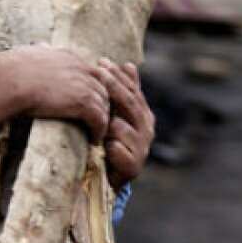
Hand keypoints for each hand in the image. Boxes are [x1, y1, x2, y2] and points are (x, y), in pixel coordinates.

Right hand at [0, 45, 109, 140]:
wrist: (9, 80)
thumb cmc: (10, 70)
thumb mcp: (30, 53)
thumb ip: (40, 51)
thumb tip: (37, 47)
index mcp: (68, 57)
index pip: (91, 72)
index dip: (93, 87)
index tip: (89, 100)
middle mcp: (80, 68)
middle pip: (104, 87)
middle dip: (103, 104)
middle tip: (98, 120)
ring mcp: (85, 85)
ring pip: (105, 105)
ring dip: (103, 120)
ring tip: (97, 133)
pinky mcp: (83, 103)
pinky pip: (100, 119)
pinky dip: (99, 131)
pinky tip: (93, 139)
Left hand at [97, 59, 154, 189]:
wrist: (109, 180)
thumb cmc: (111, 142)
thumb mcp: (116, 115)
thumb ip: (124, 93)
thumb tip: (129, 64)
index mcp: (143, 115)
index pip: (132, 91)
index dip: (118, 76)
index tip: (102, 62)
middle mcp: (146, 130)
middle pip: (130, 104)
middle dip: (112, 87)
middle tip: (98, 73)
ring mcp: (141, 149)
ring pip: (122, 127)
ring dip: (108, 122)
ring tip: (95, 116)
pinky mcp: (133, 168)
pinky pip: (118, 151)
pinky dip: (111, 148)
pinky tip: (103, 146)